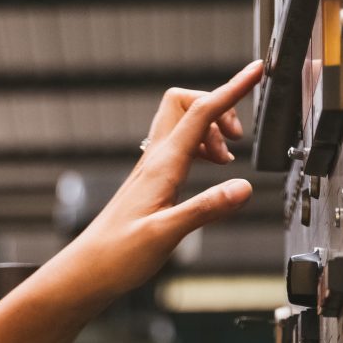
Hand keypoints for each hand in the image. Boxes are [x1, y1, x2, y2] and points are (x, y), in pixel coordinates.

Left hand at [44, 60, 264, 303]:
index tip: (256, 71)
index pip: (201, 112)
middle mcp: (155, 160)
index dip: (232, 89)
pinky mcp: (151, 182)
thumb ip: (206, 209)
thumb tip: (243, 188)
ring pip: (183, 124)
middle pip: (186, 103)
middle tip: (237, 139)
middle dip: (218, 107)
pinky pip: (179, 147)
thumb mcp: (166, 235)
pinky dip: (200, 148)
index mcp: (162, 165)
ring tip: (227, 161)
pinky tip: (208, 171)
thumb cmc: (116, 256)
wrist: (87, 271)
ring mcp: (152, 169)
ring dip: (211, 131)